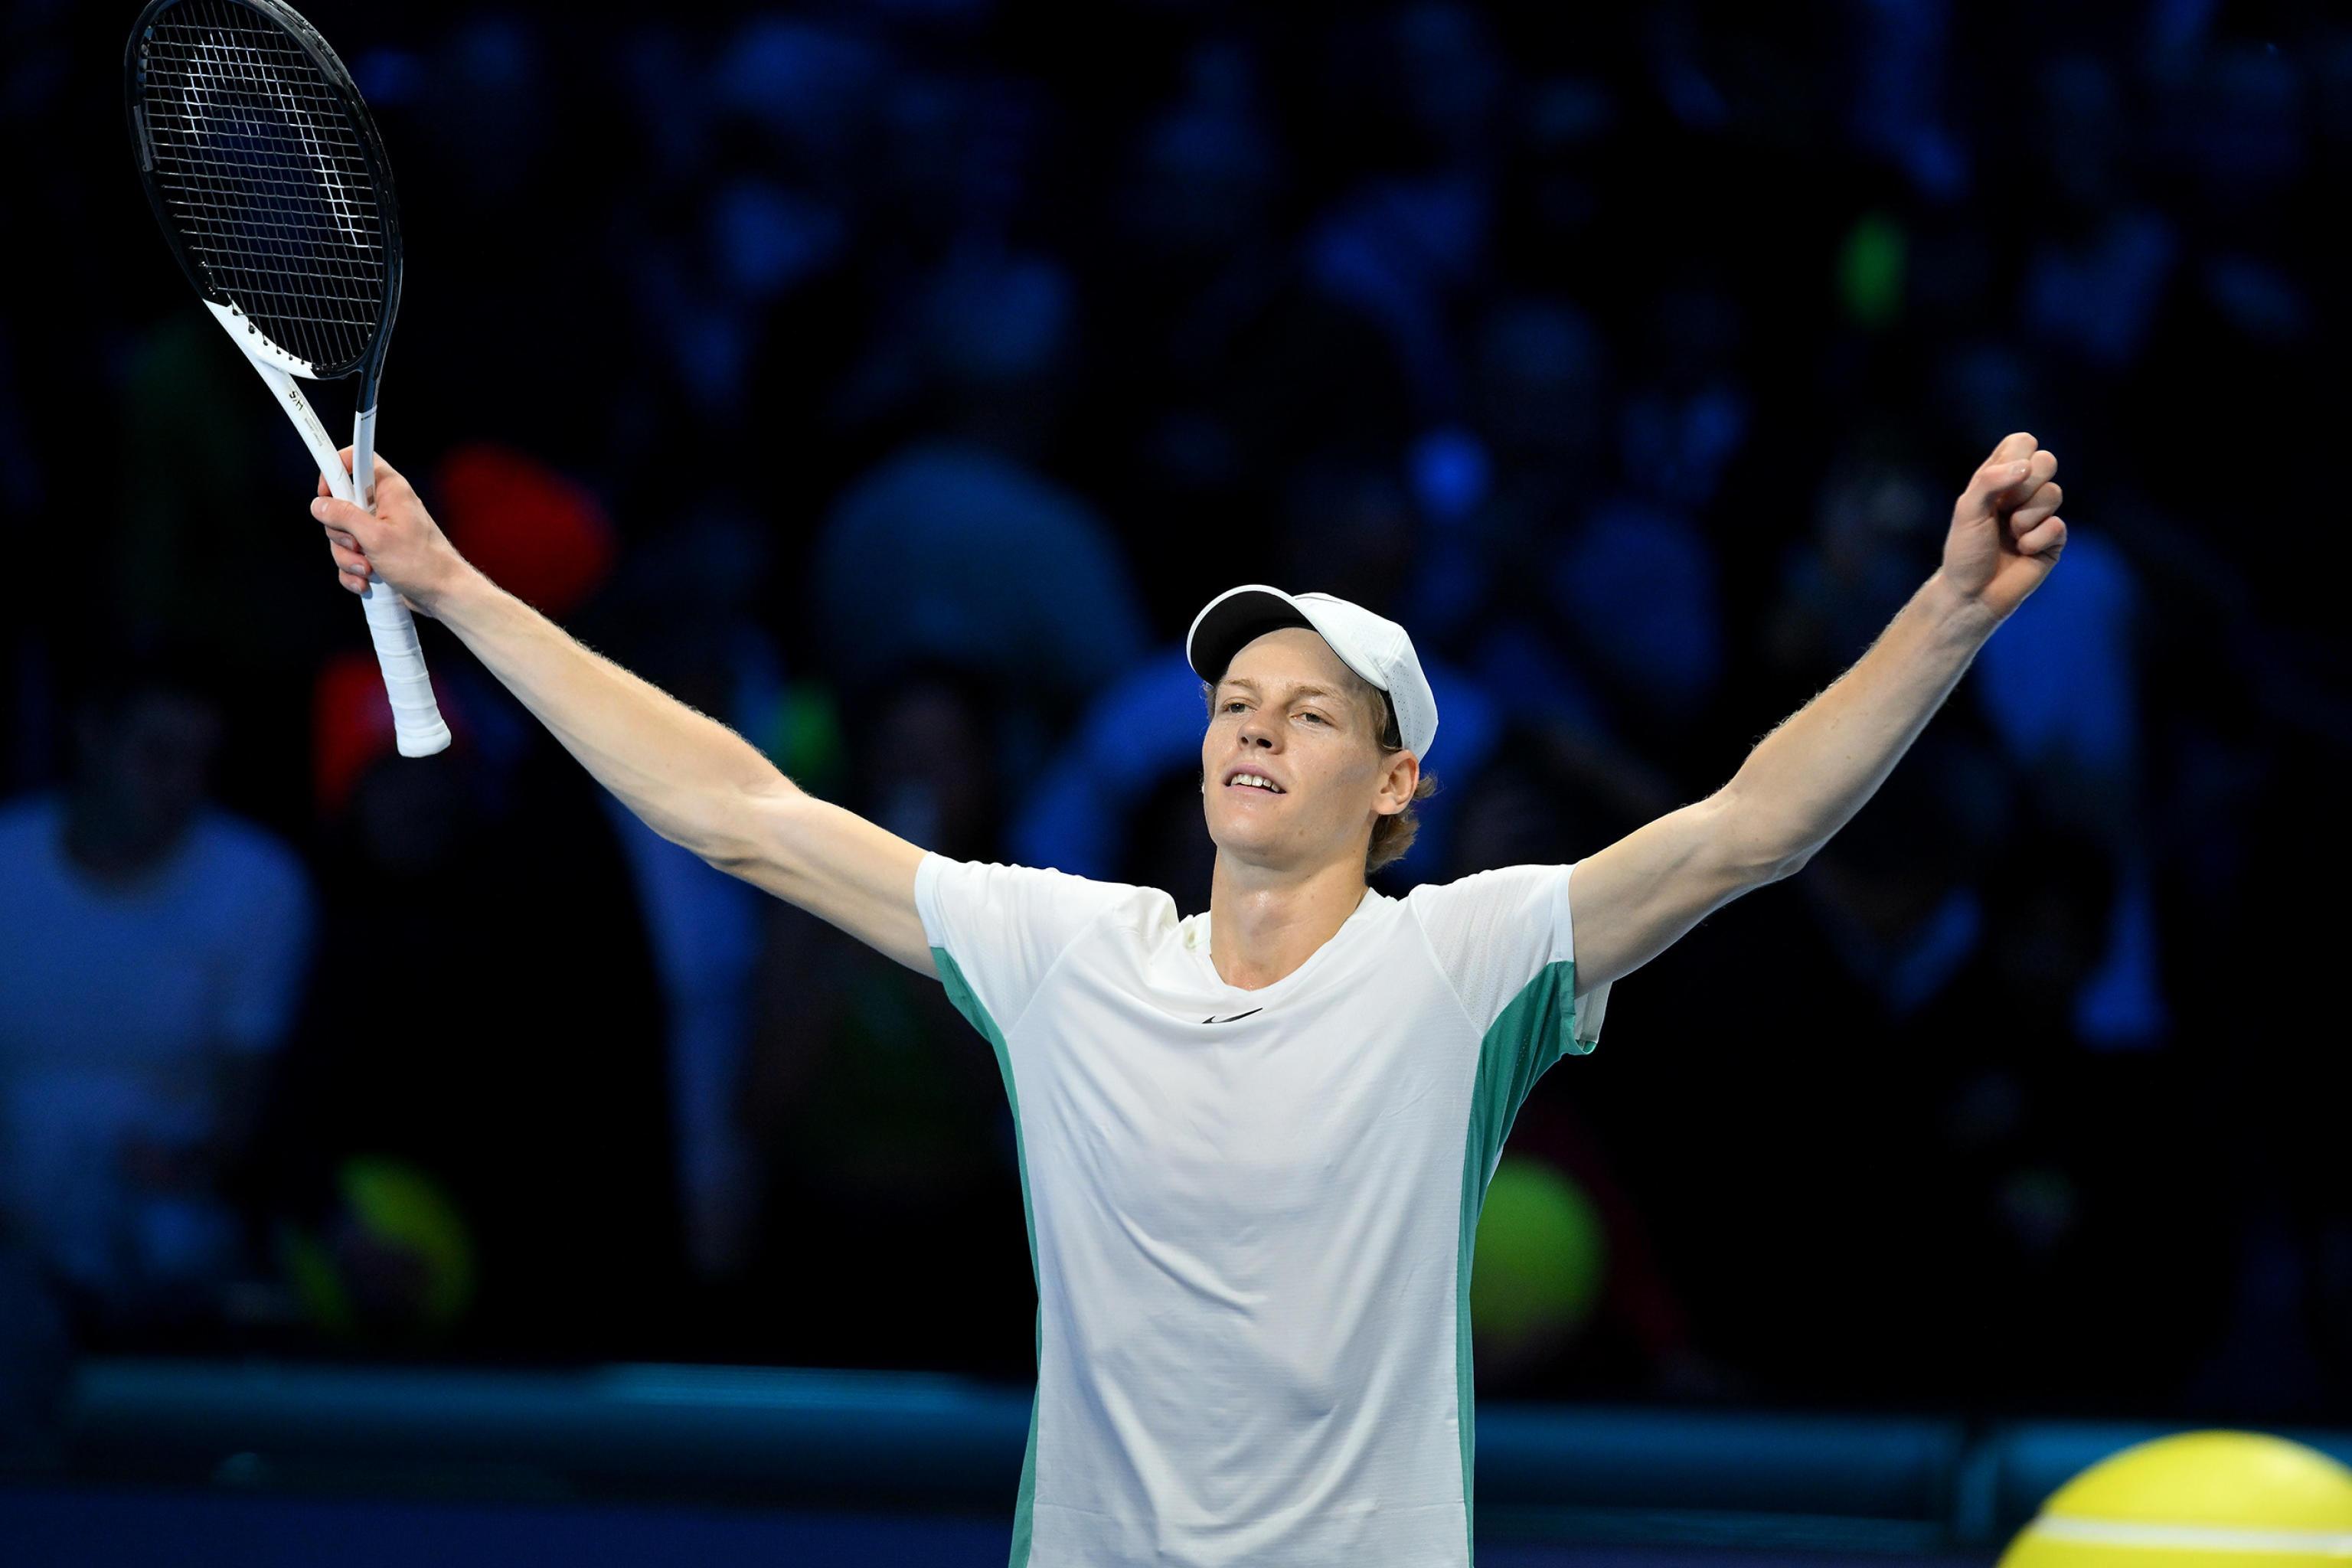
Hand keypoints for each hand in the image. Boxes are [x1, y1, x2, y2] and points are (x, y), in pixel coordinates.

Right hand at [310, 449, 468, 618]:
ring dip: (349, 557)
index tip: (326, 492)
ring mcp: (379, 530)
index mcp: (388, 490)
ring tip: (369, 568)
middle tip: (359, 544)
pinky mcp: (377, 552)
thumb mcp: (375, 536)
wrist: (443, 594)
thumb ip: (344, 516)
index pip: (356, 459)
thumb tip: (319, 505)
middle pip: (340, 505)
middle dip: (341, 533)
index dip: (336, 470)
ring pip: (342, 536)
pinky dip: (354, 572)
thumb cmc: (421, 563)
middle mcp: (384, 506)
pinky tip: (367, 581)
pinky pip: (350, 557)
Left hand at [1937, 432, 2065, 624]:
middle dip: (2023, 487)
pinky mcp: (2054, 539)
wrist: (1972, 594)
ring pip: (2054, 493)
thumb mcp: (1967, 510)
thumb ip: (1990, 480)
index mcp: (1999, 477)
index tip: (1997, 481)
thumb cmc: (1965, 551)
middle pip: (2047, 461)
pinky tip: (2022, 552)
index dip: (2016, 457)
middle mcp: (2022, 492)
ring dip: (2025, 518)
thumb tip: (2027, 466)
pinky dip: (2034, 540)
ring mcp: (2040, 514)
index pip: (2023, 443)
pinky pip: (2057, 525)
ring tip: (2010, 535)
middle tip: (2003, 510)